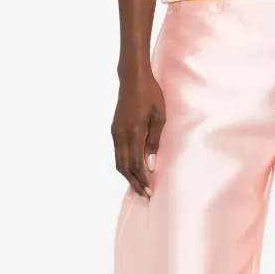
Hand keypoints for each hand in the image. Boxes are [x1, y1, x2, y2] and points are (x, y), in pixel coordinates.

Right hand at [111, 68, 164, 196]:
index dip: (143, 179)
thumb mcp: (159, 116)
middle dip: (134, 183)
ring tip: (139, 186)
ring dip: (128, 176)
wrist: (132, 78)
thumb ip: (154, 140)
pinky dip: (125, 165)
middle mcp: (120, 134)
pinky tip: (133, 170)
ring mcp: (115, 132)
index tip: (151, 191)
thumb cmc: (150, 94)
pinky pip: (118, 153)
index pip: (136, 163)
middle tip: (145, 195)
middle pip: (124, 167)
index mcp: (133, 131)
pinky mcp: (115, 130)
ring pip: (118, 161)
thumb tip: (151, 163)